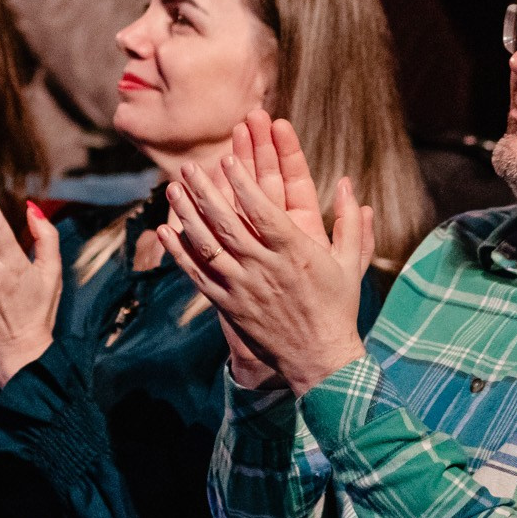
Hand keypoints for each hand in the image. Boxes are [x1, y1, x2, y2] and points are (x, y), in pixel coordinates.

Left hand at [160, 153, 372, 395]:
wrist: (319, 358)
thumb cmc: (337, 307)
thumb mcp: (350, 264)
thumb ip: (350, 223)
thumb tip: (347, 184)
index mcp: (294, 253)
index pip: (264, 211)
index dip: (243, 184)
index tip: (227, 159)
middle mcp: (264, 268)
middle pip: (228, 224)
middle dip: (205, 192)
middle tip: (189, 167)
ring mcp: (242, 287)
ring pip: (208, 246)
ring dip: (188, 215)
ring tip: (173, 189)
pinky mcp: (228, 304)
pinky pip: (198, 274)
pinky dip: (179, 252)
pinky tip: (165, 231)